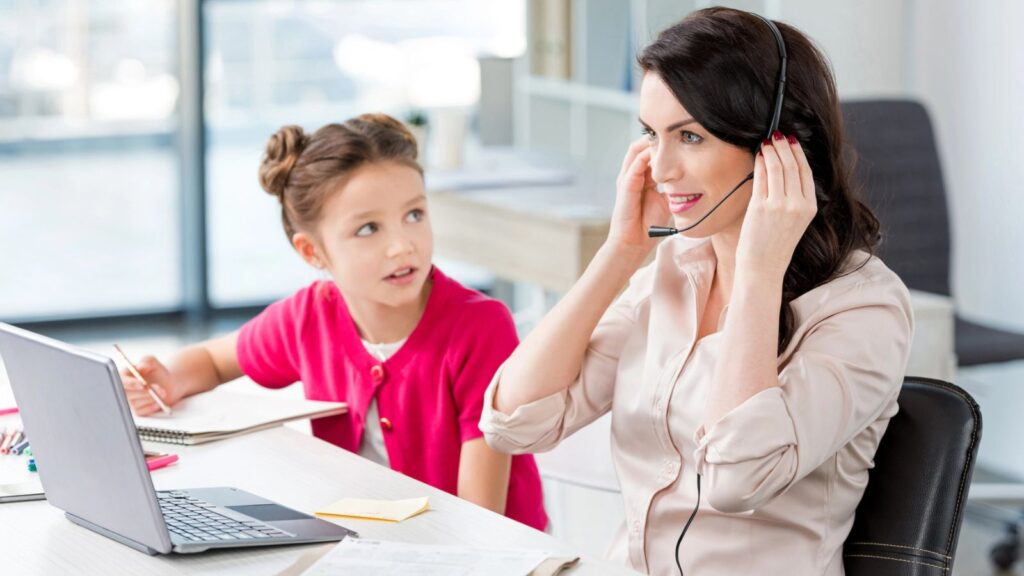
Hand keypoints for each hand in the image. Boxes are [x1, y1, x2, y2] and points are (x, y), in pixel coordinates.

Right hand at [121, 356, 188, 415]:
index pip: (121, 381)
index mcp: (123, 376)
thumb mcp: (153, 362)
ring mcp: (129, 401)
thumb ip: (147, 361)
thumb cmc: (156, 372)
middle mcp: (123, 390)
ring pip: (136, 403)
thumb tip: (141, 366)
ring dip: (151, 398)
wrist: (167, 384)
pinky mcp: (137, 410)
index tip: (142, 384)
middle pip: (126, 395)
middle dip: (144, 392)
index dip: (130, 384)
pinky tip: (159, 401)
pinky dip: (152, 406)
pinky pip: (142, 411)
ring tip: (163, 392)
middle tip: (158, 389)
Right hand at [607, 138, 669, 254]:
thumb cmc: (648, 224)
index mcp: (642, 178)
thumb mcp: (666, 201)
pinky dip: (645, 157)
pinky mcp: (625, 186)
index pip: (649, 153)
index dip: (662, 144)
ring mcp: (627, 179)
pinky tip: (658, 154)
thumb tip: (692, 180)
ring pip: (635, 151)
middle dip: (655, 138)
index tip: (679, 139)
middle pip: (640, 147)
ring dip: (650, 144)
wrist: (634, 241)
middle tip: (672, 133)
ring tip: (665, 138)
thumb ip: (673, 188)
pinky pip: (634, 166)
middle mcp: (632, 175)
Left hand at [736, 132, 817, 279]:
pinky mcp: (761, 208)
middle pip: (793, 166)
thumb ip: (793, 198)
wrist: (763, 268)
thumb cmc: (774, 245)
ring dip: (772, 151)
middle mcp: (798, 205)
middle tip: (777, 134)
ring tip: (766, 141)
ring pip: (778, 168)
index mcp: (810, 208)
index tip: (791, 142)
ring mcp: (780, 206)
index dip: (798, 154)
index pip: (806, 172)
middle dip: (784, 147)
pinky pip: (762, 178)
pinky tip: (758, 155)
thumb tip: (783, 168)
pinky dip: (760, 163)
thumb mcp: (793, 220)